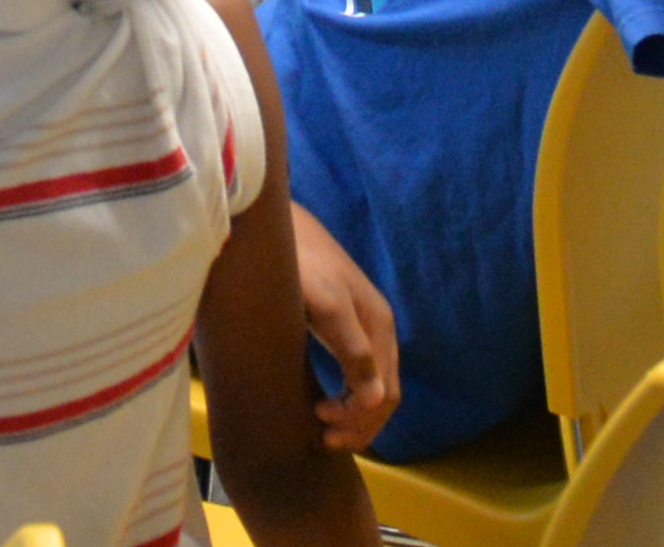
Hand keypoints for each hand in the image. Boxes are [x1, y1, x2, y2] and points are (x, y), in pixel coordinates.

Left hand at [291, 205, 399, 453]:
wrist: (278, 226)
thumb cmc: (298, 263)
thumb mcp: (325, 305)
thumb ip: (352, 349)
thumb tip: (375, 399)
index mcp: (378, 327)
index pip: (385, 394)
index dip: (359, 420)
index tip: (321, 425)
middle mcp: (378, 329)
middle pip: (385, 394)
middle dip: (359, 424)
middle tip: (321, 436)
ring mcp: (364, 326)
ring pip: (373, 386)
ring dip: (355, 414)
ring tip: (321, 424)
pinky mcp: (345, 324)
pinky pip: (359, 373)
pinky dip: (348, 397)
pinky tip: (324, 400)